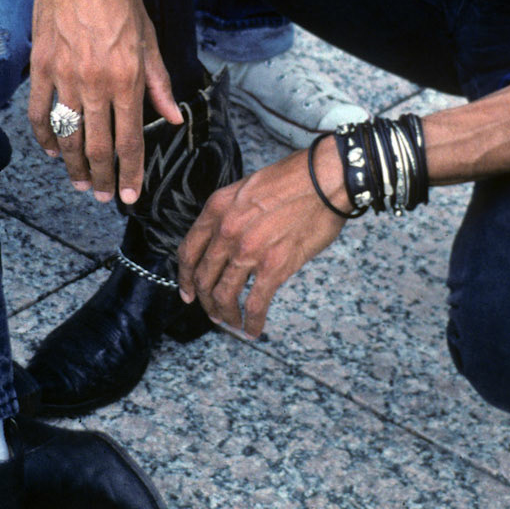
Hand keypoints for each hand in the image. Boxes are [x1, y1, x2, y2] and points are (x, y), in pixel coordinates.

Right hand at [28, 0, 180, 203]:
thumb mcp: (149, 38)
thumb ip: (159, 83)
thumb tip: (172, 117)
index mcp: (127, 77)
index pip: (129, 140)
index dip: (131, 172)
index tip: (131, 195)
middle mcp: (95, 83)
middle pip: (97, 145)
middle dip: (102, 178)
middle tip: (104, 197)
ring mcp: (64, 76)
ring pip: (68, 135)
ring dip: (74, 165)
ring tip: (81, 183)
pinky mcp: (41, 65)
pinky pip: (40, 112)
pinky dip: (45, 136)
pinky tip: (53, 150)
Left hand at [177, 146, 345, 336]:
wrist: (324, 179)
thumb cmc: (293, 179)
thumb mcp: (246, 189)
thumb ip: (232, 215)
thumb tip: (229, 241)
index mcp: (217, 209)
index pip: (188, 251)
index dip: (185, 277)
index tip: (188, 291)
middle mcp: (226, 232)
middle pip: (203, 278)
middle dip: (205, 301)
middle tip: (212, 312)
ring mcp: (248, 251)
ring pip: (223, 295)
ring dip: (225, 315)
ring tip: (232, 323)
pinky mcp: (273, 267)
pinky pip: (255, 303)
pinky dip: (252, 321)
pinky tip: (253, 329)